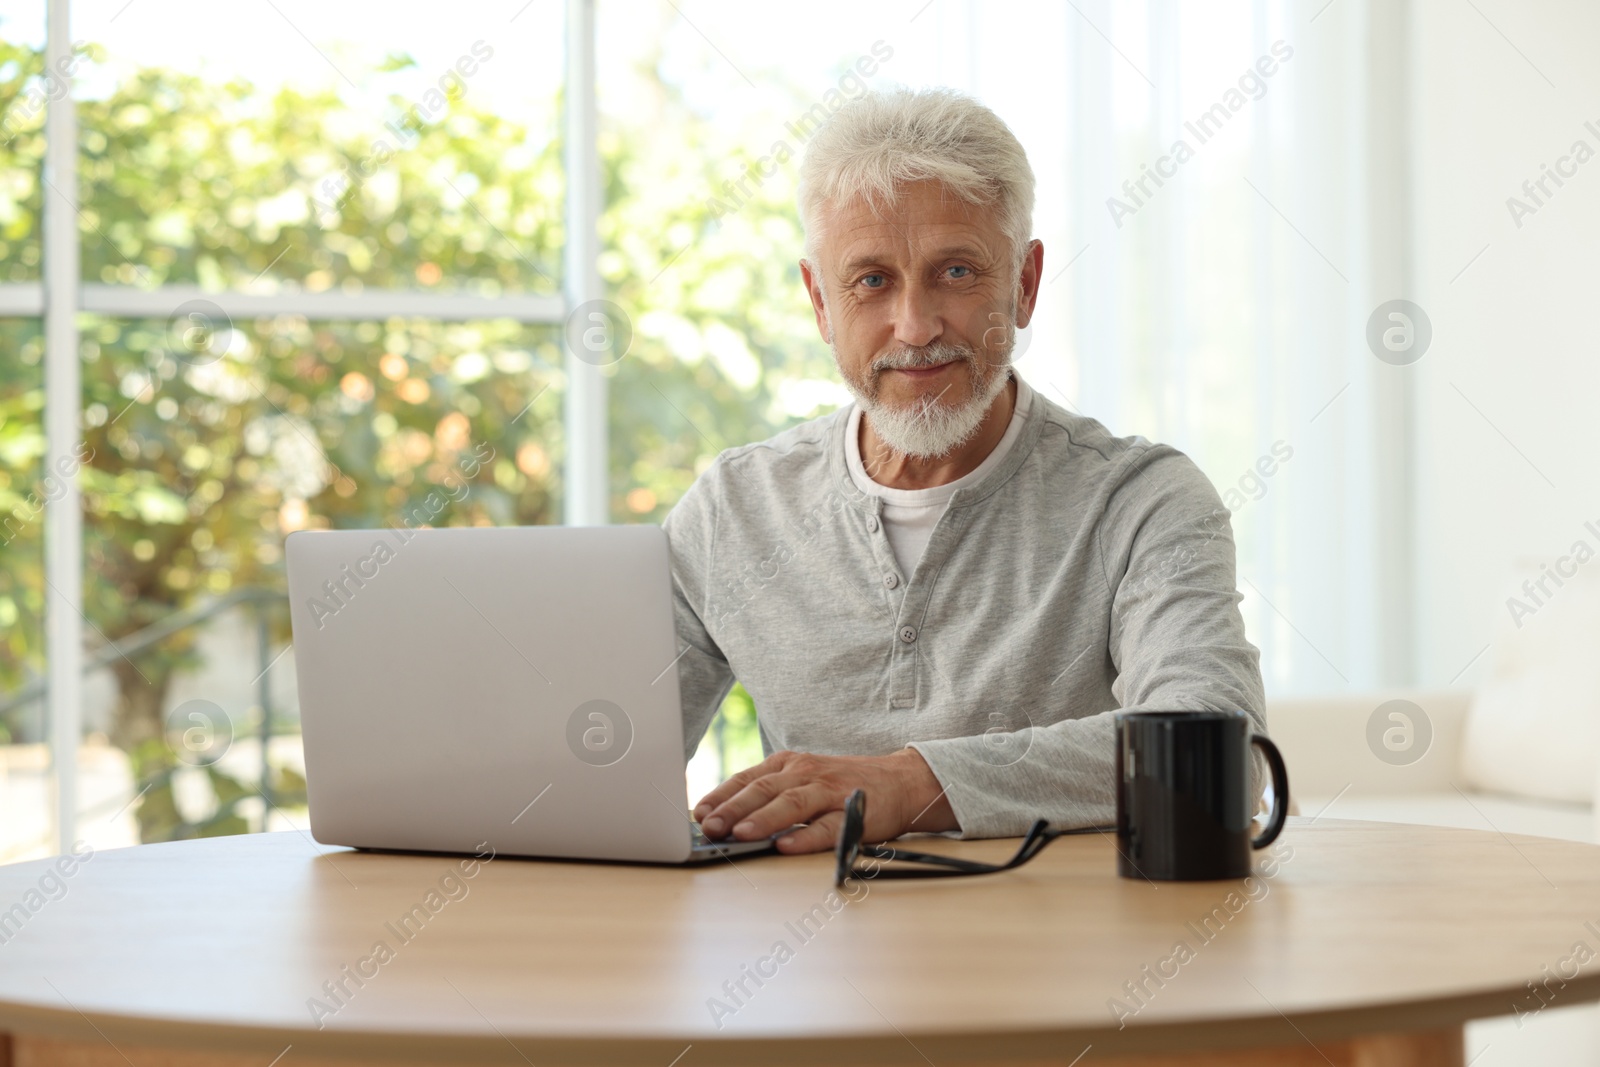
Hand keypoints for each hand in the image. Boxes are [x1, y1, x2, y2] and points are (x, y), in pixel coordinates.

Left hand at [692, 748, 956, 853]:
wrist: (901, 782)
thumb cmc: (844, 785)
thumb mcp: (803, 779)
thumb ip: (769, 793)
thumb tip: (723, 818)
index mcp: (789, 764)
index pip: (747, 778)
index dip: (721, 795)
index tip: (698, 813)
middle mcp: (806, 773)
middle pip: (763, 789)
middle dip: (732, 808)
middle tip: (708, 827)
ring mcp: (830, 791)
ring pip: (791, 804)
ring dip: (763, 819)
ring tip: (739, 834)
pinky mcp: (854, 813)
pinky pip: (827, 827)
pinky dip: (805, 837)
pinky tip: (785, 846)